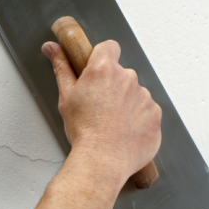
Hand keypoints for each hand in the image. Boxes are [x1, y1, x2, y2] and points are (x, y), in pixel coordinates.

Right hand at [41, 40, 161, 182]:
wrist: (103, 160)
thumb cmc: (83, 131)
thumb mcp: (66, 97)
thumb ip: (62, 67)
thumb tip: (53, 48)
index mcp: (104, 69)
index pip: (109, 47)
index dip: (103, 56)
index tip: (99, 69)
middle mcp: (128, 78)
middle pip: (122, 74)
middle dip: (113, 86)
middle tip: (100, 107)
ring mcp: (145, 96)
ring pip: (136, 93)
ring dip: (127, 103)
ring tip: (113, 123)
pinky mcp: (156, 113)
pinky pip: (147, 111)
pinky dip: (139, 119)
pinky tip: (125, 131)